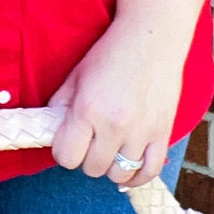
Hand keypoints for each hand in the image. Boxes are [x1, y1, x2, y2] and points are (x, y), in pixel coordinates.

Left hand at [47, 18, 183, 185]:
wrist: (153, 37)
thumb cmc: (112, 53)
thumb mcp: (76, 75)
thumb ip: (60, 106)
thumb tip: (51, 131)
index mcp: (87, 110)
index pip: (66, 157)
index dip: (64, 152)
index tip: (69, 141)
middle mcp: (114, 125)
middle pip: (92, 169)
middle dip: (87, 158)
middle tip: (91, 141)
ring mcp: (141, 132)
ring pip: (120, 174)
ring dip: (112, 166)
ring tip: (111, 150)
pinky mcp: (163, 133)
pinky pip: (150, 172)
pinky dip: (138, 176)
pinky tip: (131, 169)